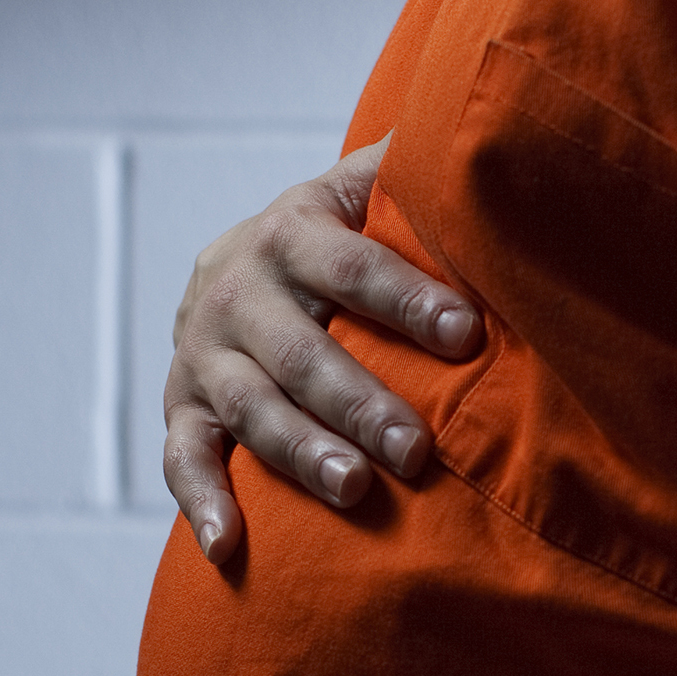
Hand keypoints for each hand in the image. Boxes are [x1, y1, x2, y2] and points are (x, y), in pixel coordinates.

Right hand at [163, 136, 483, 563]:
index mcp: (292, 230)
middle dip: (359, 401)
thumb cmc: (336, 238)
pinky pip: (183, 460)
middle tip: (418, 450)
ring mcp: (202, 354)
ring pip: (250, 410)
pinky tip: (227, 548)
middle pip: (299, 353)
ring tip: (353, 489)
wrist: (242, 266)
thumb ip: (413, 170)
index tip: (465, 335)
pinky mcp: (182, 409)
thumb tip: (494, 128)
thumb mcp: (365, 190)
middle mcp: (236, 290)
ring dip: (300, 452)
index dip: (406, 299)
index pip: (350, 265)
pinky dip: (201, 504)